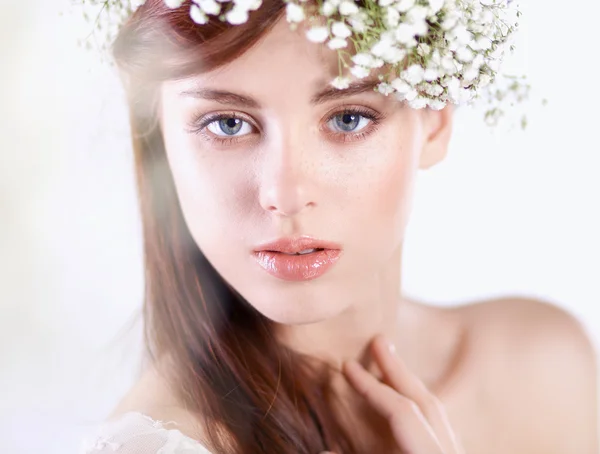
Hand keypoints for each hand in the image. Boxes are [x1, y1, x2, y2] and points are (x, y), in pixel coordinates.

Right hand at [321, 335, 463, 453]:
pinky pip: (439, 426)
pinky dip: (419, 406)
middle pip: (426, 401)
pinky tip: (405, 400)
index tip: (346, 365)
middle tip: (378, 339)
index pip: (401, 411)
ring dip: (410, 384)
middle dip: (398, 369)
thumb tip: (323, 451)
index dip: (371, 387)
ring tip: (390, 363)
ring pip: (437, 412)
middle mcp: (449, 451)